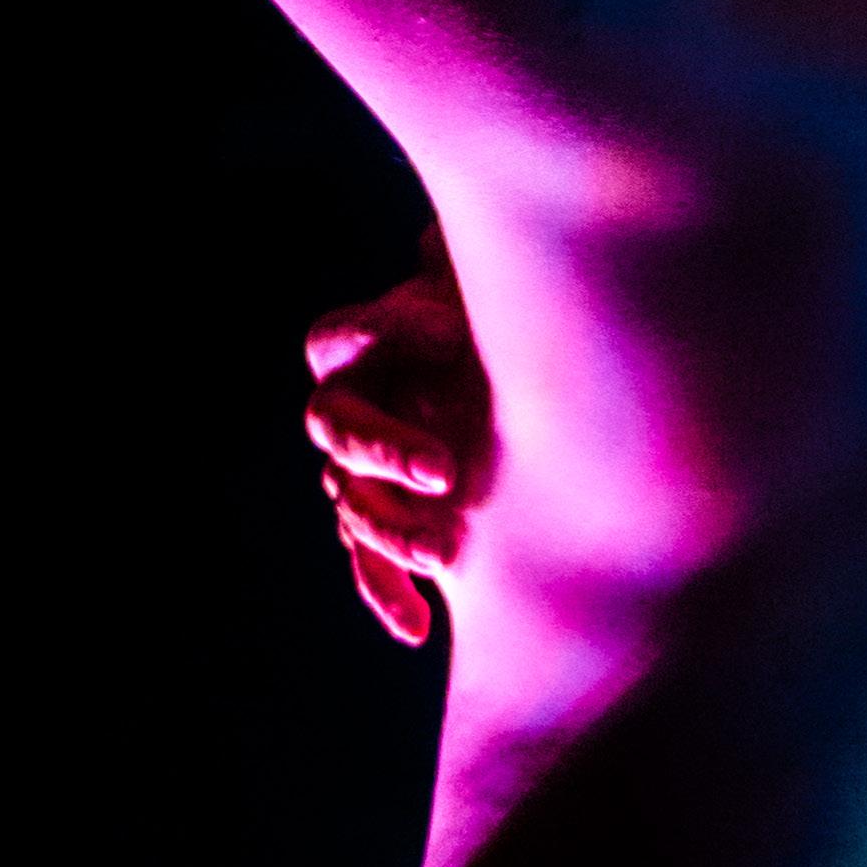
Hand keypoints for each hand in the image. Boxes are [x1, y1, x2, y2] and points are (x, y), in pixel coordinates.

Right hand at [303, 219, 492, 646]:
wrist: (528, 380)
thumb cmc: (502, 323)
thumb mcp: (488, 293)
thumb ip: (462, 269)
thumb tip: (443, 240)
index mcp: (369, 340)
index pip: (340, 336)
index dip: (381, 334)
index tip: (445, 339)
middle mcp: (357, 401)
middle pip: (338, 425)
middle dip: (384, 449)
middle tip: (443, 470)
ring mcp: (367, 467)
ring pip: (348, 503)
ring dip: (387, 533)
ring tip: (440, 560)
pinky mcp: (391, 519)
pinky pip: (369, 561)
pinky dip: (391, 591)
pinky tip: (420, 626)